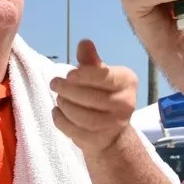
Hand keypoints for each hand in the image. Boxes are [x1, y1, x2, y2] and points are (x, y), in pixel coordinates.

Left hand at [51, 40, 138, 156]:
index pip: (105, 77)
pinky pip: (76, 131)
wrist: (112, 130)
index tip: (68, 75)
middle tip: (54, 84)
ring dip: (64, 105)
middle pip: (91, 98)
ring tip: (58, 98)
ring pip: (83, 116)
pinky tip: (57, 112)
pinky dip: (61, 120)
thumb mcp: (99, 75)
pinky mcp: (101, 140)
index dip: (84, 76)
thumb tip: (84, 42)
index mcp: (128, 82)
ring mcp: (115, 125)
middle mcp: (126, 104)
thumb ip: (90, 61)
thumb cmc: (103, 94)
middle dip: (67, 90)